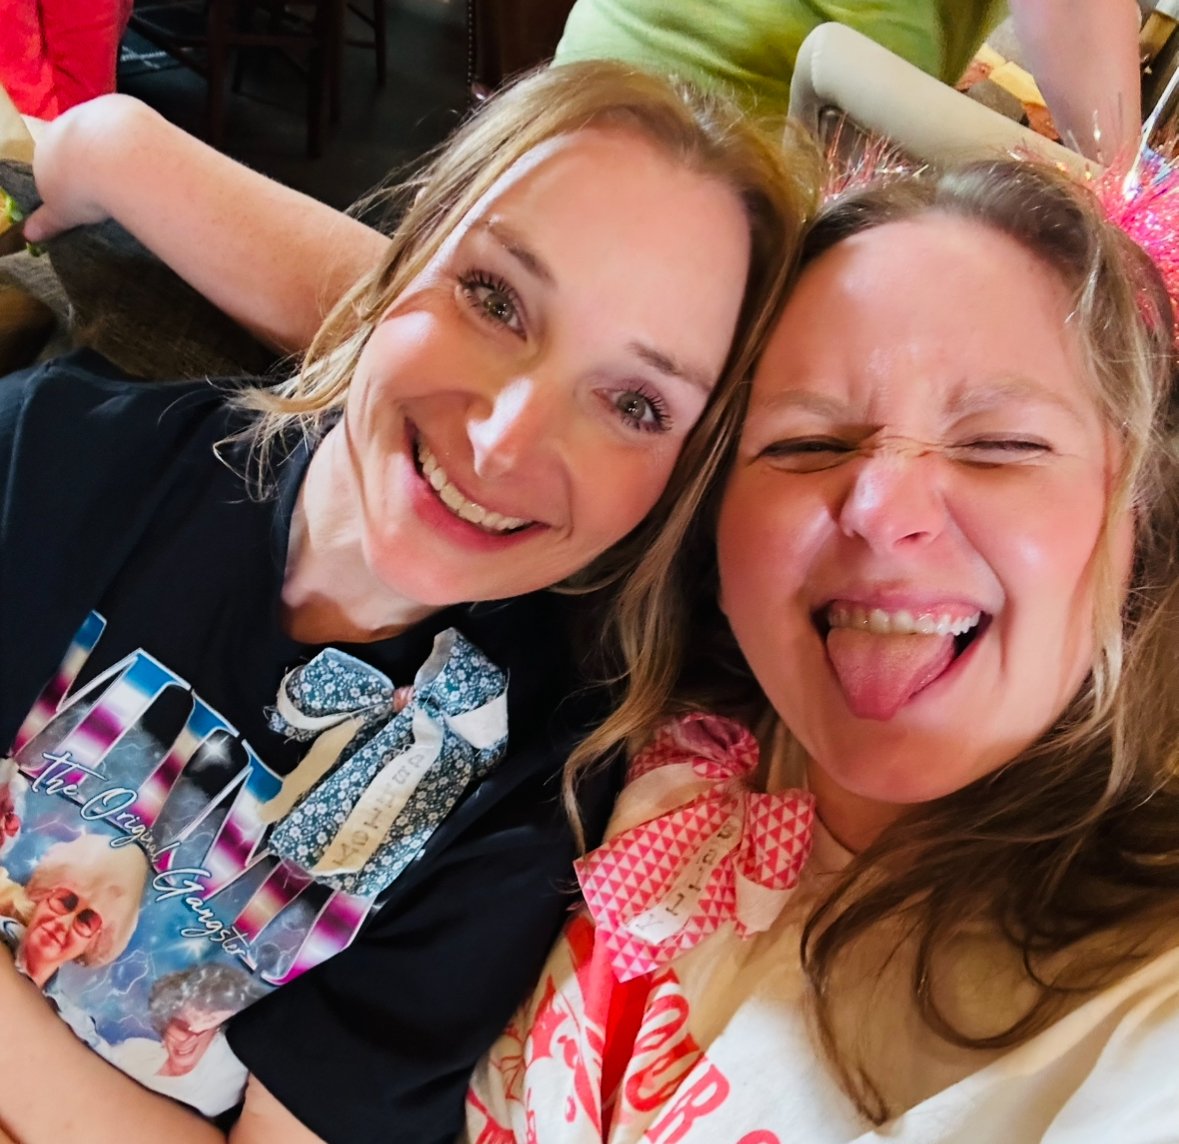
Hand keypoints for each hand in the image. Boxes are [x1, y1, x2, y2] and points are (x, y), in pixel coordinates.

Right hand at [23, 94, 155, 242]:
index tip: (88, 192)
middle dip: (92, 160)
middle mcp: (62, 126)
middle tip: (114, 185)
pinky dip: (135, 136)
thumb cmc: (79, 189)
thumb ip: (47, 221)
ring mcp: (90, 113)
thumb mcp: (61, 212)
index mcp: (44, 150)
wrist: (109, 157)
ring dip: (114, 147)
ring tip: (134, 172)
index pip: (53, 161)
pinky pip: (125, 122)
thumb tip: (29, 235)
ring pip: (100, 130)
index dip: (71, 176)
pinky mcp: (116, 105)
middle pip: (75, 142)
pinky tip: (148, 154)